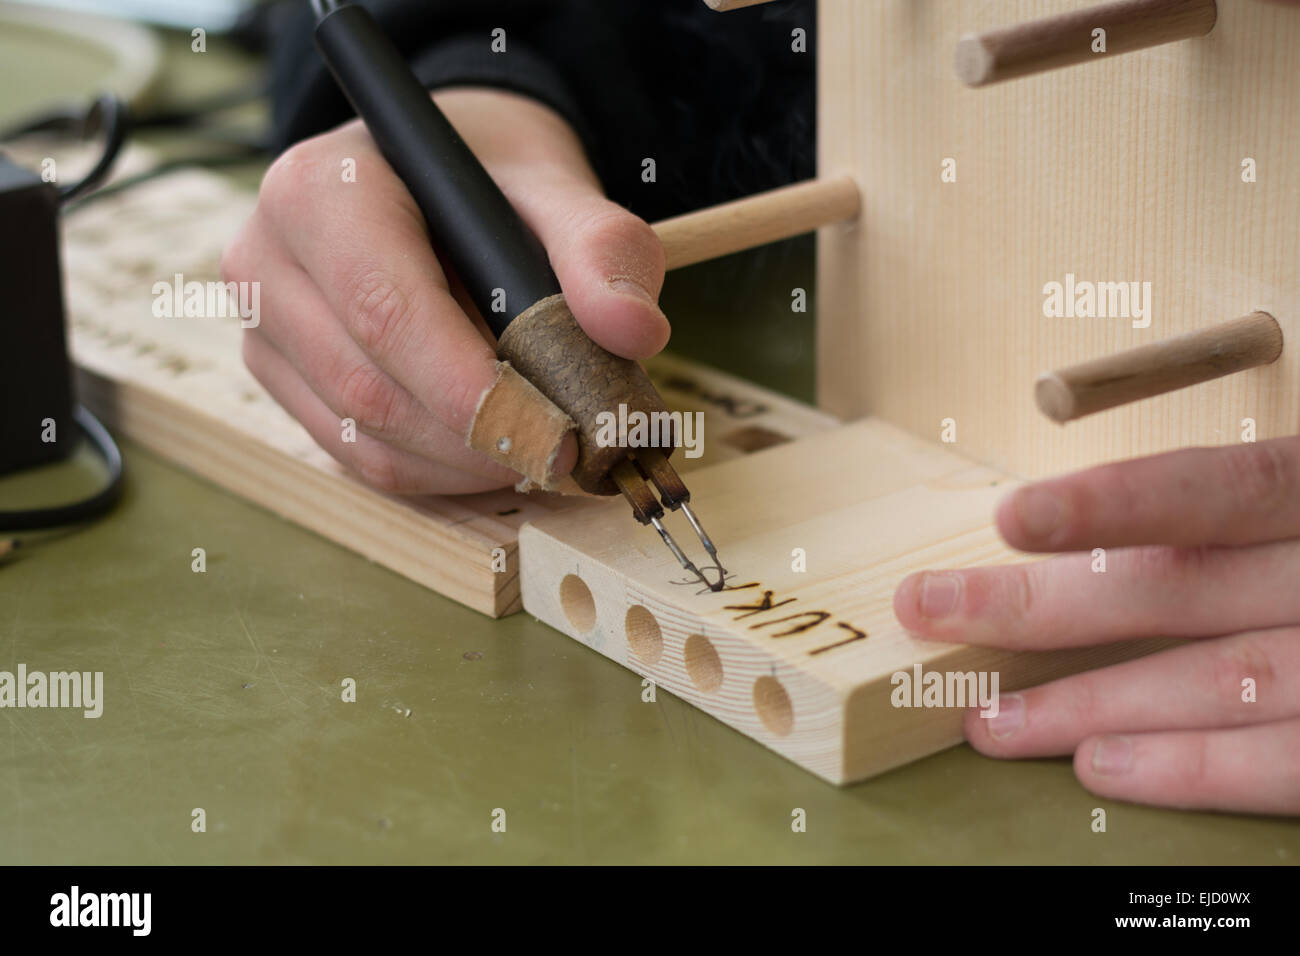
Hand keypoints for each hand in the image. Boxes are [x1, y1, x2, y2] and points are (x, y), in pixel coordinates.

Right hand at [222, 88, 667, 493]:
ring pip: (365, 438)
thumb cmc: (488, 179)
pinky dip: (442, 471)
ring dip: (466, 464)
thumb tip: (636, 332)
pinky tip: (499, 453)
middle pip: (370, 389)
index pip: (386, 312)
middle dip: (481, 436)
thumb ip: (601, 248)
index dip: (472, 389)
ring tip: (545, 447)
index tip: (556, 433)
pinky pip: (362, 458)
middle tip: (572, 453)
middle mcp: (266, 263)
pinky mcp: (285, 383)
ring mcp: (266, 331)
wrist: (433, 179)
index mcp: (319, 192)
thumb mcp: (554, 187)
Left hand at [894, 438, 1299, 814]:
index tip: (1007, 519)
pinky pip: (1295, 762)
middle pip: (1185, 587)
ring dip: (1091, 704)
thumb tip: (1106, 526)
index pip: (1223, 490)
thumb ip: (1257, 498)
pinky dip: (1199, 770)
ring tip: (989, 721)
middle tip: (931, 611)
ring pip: (1222, 683)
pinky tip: (1103, 770)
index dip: (1115, 504)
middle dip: (1045, 607)